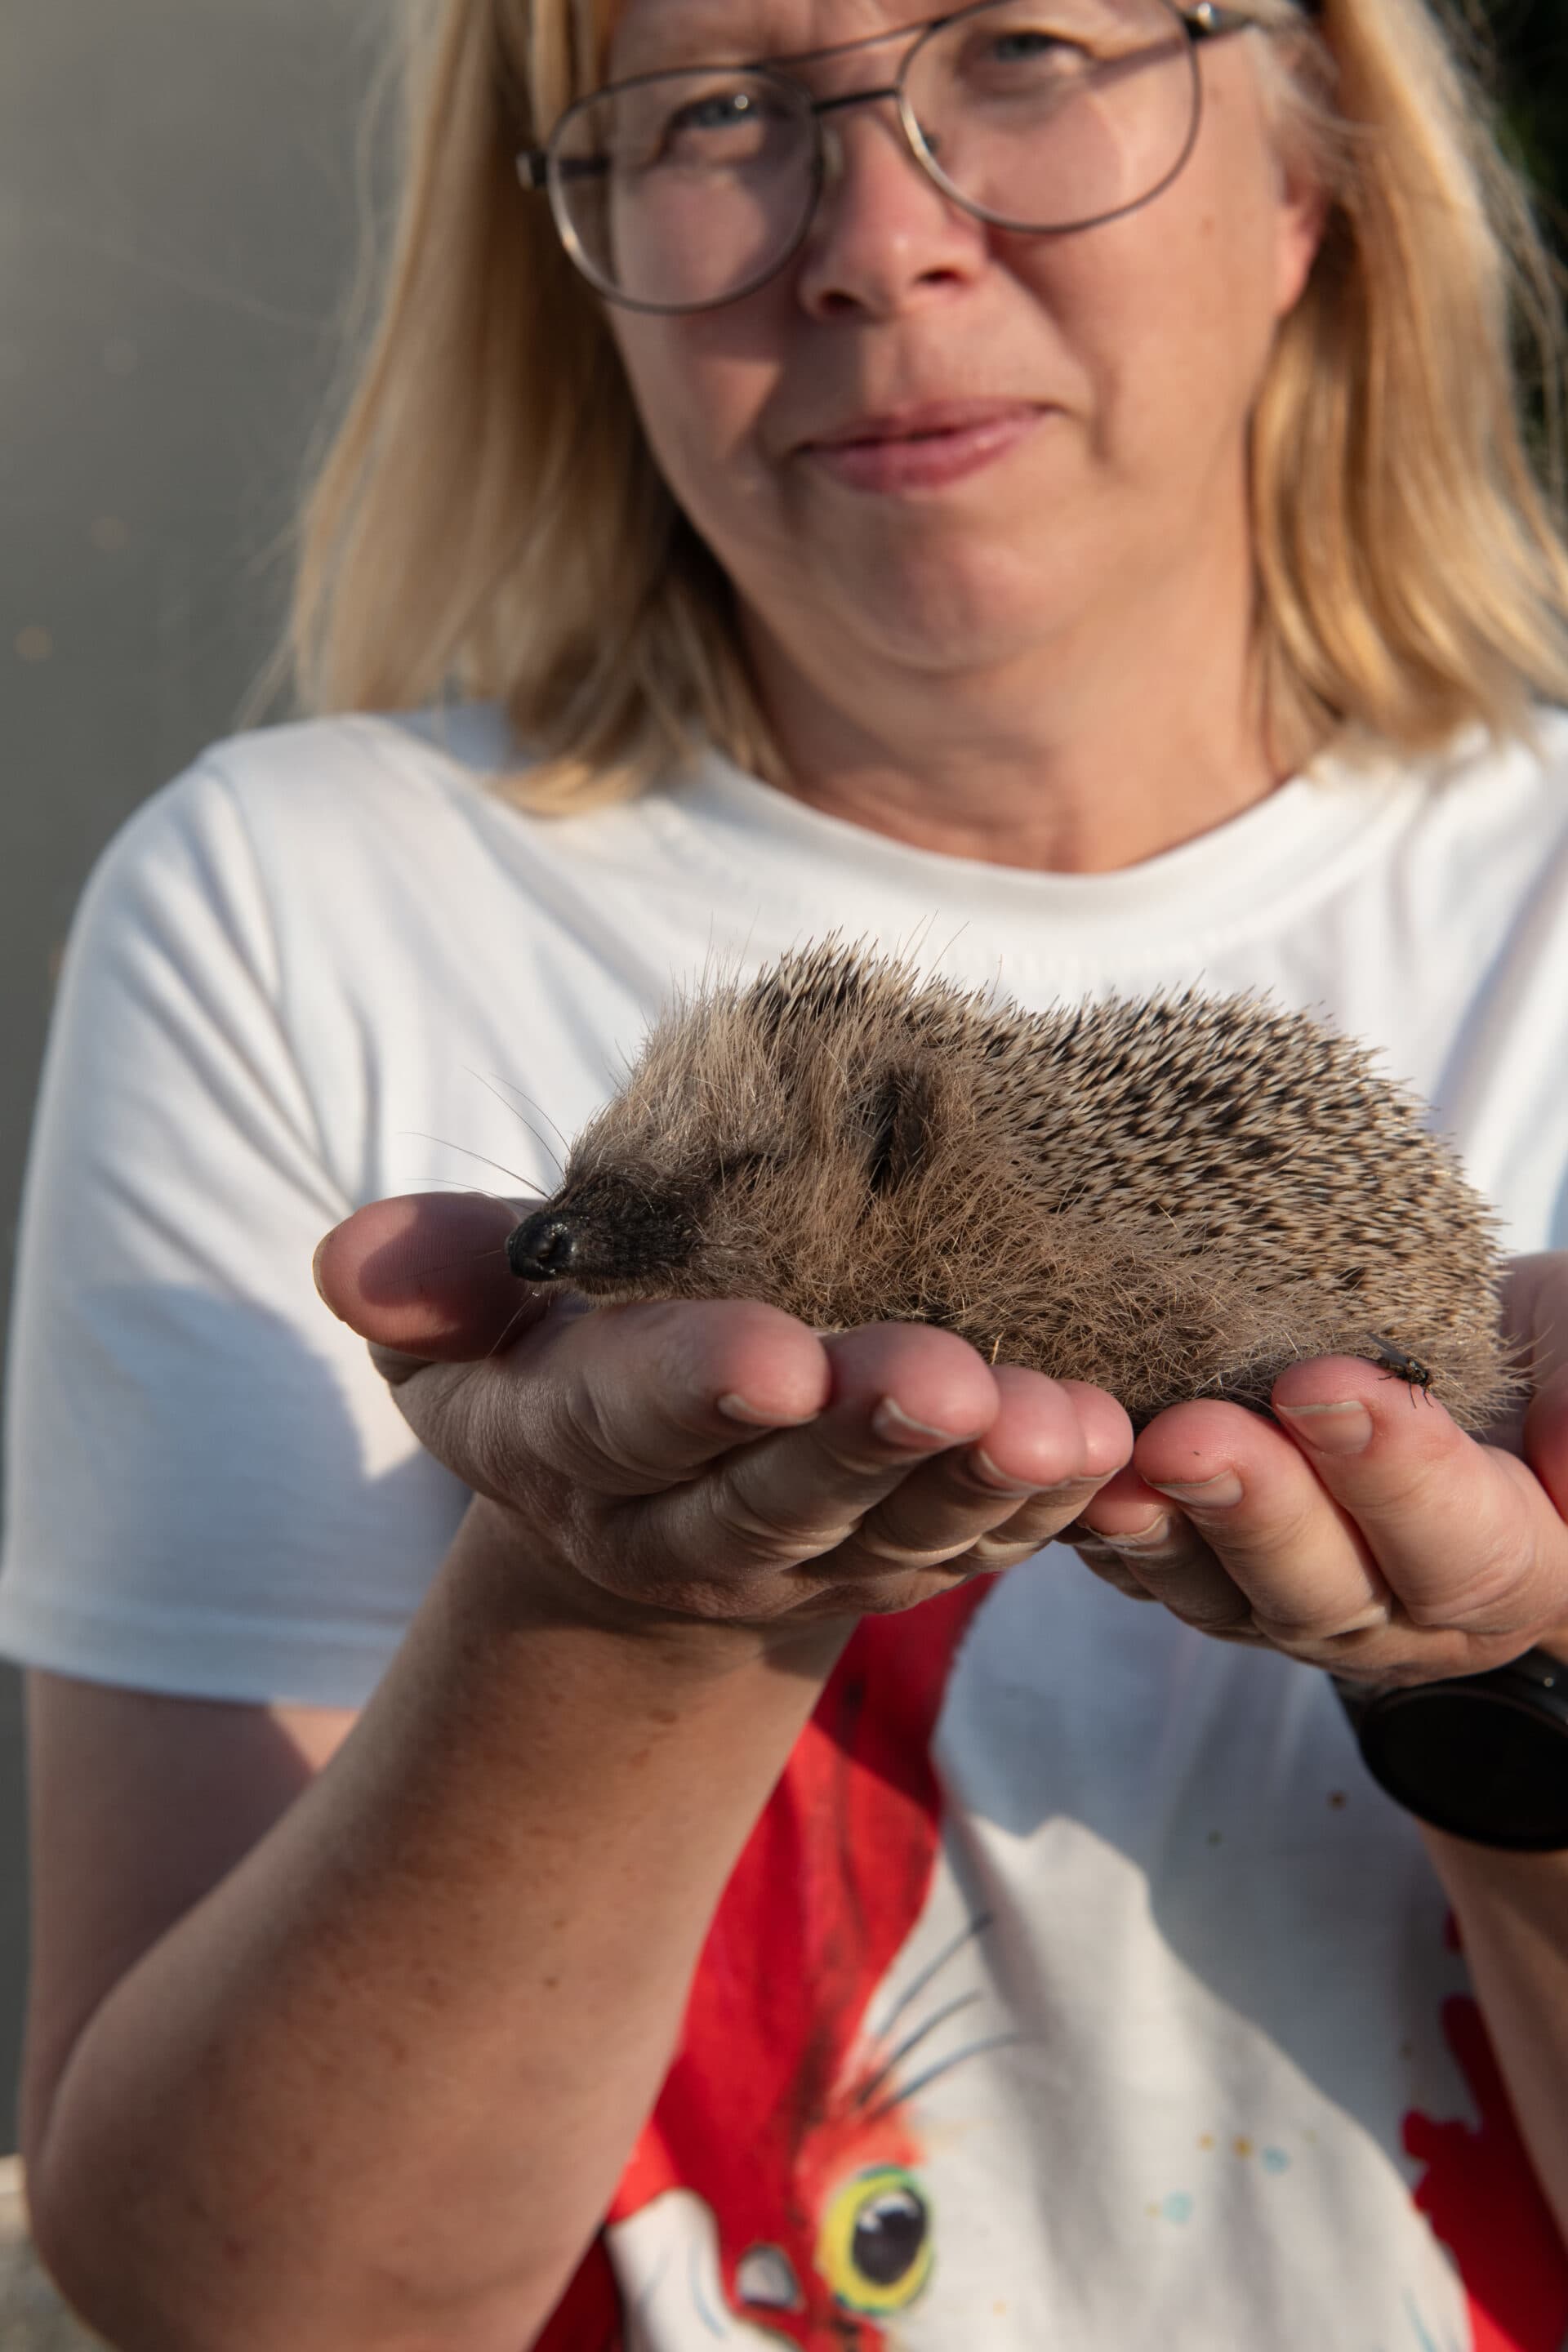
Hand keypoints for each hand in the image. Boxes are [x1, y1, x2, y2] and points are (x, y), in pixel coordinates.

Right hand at [314, 1194, 1131, 1641]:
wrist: (666, 1465)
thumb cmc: (571, 1344)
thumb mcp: (483, 1311)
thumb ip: (444, 1276)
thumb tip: (353, 1258)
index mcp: (580, 1448)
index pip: (635, 1423)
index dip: (699, 1392)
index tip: (772, 1352)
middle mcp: (699, 1525)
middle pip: (785, 1491)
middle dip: (867, 1441)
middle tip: (947, 1381)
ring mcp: (819, 1557)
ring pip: (906, 1531)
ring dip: (988, 1481)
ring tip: (1066, 1421)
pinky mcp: (914, 1559)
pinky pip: (987, 1547)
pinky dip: (1054, 1508)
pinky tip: (1118, 1449)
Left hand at [1070, 1253, 1567, 1681]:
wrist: (1472, 1358)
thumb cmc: (1547, 1359)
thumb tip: (1564, 1461)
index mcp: (1522, 1572)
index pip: (1464, 1544)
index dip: (1397, 1474)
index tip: (1330, 1384)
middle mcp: (1403, 1615)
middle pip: (1326, 1590)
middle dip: (1257, 1510)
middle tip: (1193, 1436)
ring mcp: (1294, 1605)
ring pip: (1220, 1594)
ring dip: (1162, 1530)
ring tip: (1116, 1463)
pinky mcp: (1208, 1574)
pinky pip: (1148, 1571)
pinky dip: (1101, 1529)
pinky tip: (1061, 1474)